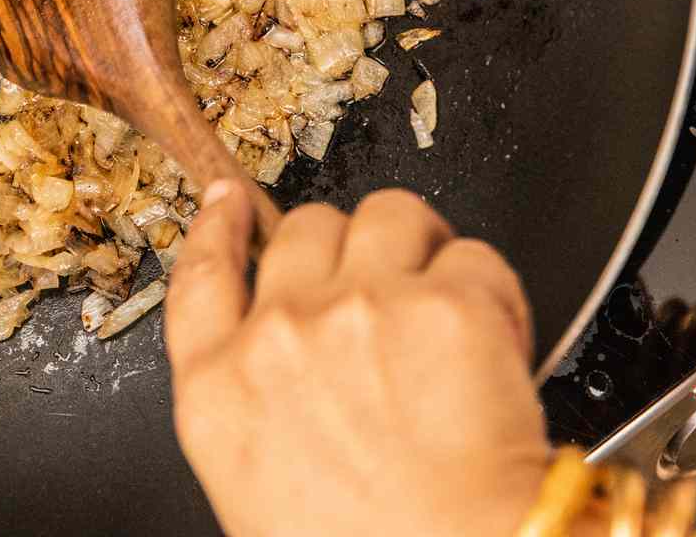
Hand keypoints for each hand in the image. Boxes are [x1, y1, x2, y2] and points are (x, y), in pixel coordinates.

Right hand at [166, 183, 548, 536]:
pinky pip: (473, 256)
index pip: (200, 277)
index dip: (217, 228)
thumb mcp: (255, 489)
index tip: (227, 206)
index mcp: (220, 391)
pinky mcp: (446, 304)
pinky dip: (491, 291)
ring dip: (418, 243)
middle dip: (346, 250)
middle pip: (305, 229)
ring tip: (443, 294)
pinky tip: (494, 340)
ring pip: (388, 214)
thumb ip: (258, 403)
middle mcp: (281, 334)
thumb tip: (289, 362)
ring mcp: (361, 309)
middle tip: (383, 288)